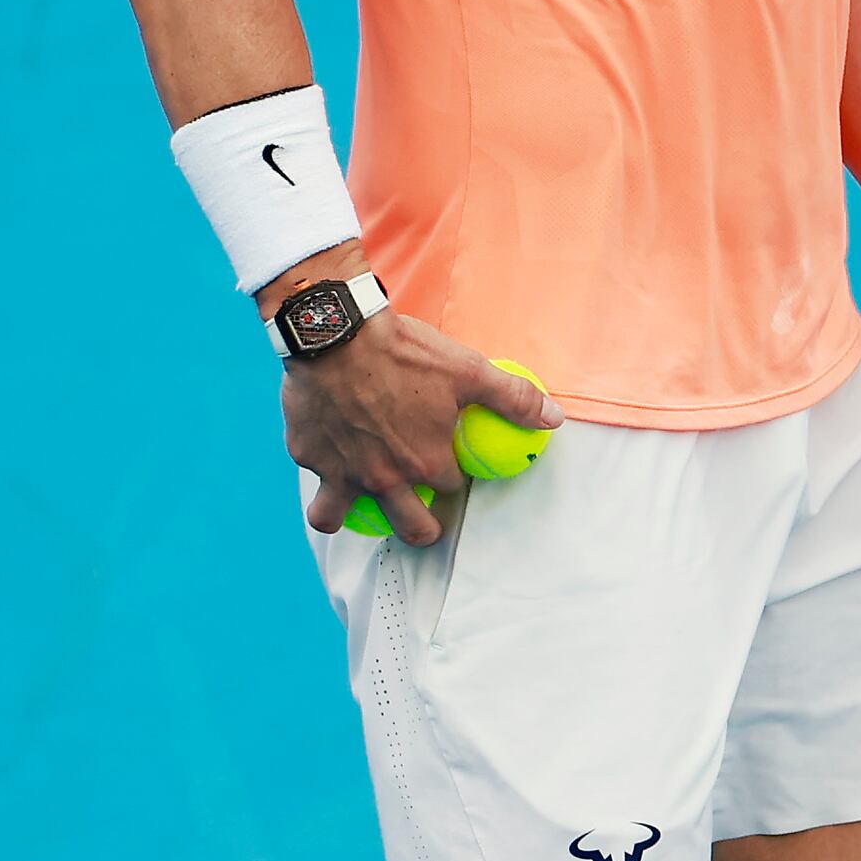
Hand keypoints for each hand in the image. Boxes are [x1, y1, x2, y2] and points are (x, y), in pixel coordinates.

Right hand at [284, 289, 554, 546]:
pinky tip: (324, 446)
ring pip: (337, 519)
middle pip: (409, 527)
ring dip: (347, 516)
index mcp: (426, 462)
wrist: (336, 332)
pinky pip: (312, 476)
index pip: (449, 488)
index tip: (447, 462)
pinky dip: (318, 467)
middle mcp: (384, 479)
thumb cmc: (403, 351)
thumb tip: (553, 418)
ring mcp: (341, 472)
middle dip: (420, 528)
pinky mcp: (306, 455)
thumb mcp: (467, 370)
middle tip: (420, 518)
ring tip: (355, 502)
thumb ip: (513, 399)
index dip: (450, 476)